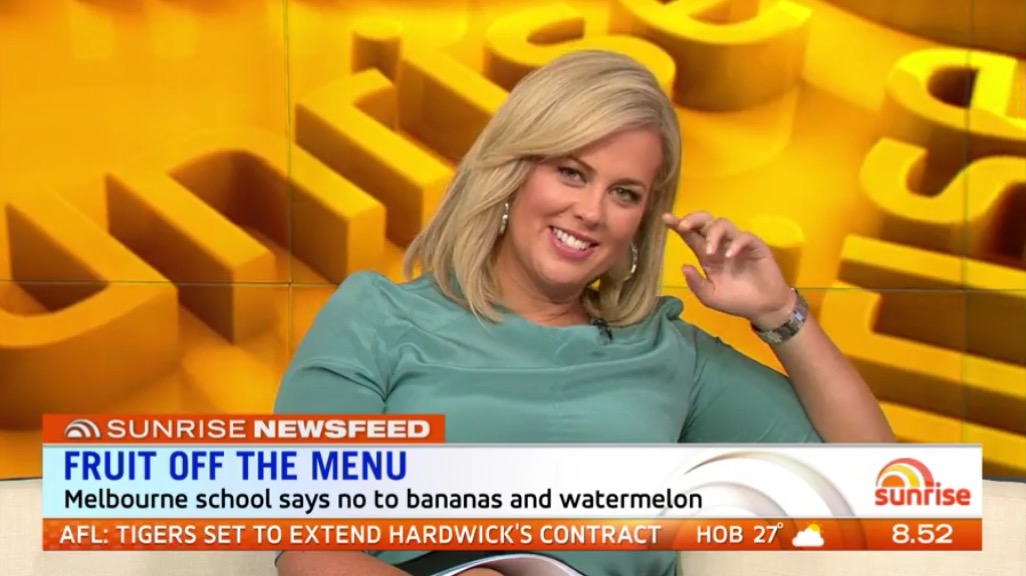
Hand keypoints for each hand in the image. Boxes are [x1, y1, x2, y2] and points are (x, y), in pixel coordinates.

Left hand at [663, 212, 795, 328]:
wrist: (763, 308)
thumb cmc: (736, 301)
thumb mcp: (710, 297)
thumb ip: (696, 284)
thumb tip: (683, 267)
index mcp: (706, 255)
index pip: (690, 235)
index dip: (678, 225)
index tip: (665, 218)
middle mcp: (720, 245)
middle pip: (705, 221)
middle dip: (693, 219)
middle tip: (683, 226)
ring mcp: (737, 243)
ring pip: (723, 224)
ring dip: (713, 234)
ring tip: (709, 252)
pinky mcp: (755, 246)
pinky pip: (744, 237)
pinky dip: (736, 243)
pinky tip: (730, 255)